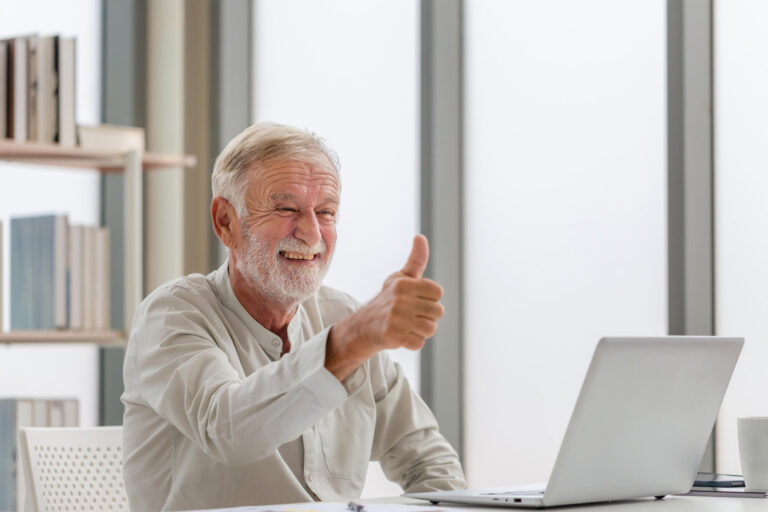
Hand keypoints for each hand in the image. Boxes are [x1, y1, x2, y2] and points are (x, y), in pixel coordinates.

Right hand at [326, 235, 444, 379]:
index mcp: (404, 284)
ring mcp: (396, 319)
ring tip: (407, 325)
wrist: (363, 326)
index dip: (430, 298)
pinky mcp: (393, 336)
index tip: (416, 299)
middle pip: (438, 312)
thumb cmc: (388, 299)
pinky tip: (401, 335)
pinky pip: (419, 343)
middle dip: (427, 316)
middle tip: (411, 315)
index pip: (438, 292)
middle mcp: (400, 300)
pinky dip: (412, 342)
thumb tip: (421, 237)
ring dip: (421, 330)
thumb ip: (416, 260)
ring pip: (430, 328)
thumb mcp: (400, 278)